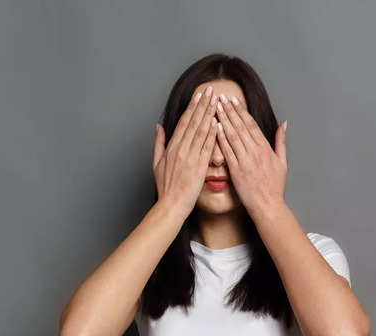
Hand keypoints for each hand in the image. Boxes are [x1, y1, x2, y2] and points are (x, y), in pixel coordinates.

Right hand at [152, 85, 218, 215]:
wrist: (171, 205)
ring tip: (217, 100)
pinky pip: (207, 146)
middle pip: (193, 122)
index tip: (199, 95)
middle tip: (210, 90)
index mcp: (172, 147)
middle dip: (202, 105)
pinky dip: (213, 133)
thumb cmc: (165, 187)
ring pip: (201, 131)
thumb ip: (159, 143)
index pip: (184, 122)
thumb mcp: (156, 163)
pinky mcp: (199, 166)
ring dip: (209, 114)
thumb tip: (159, 126)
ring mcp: (190, 157)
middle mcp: (180, 149)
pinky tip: (219, 122)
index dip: (192, 107)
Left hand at [214, 94, 287, 214]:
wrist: (267, 205)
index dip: (241, 111)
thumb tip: (284, 124)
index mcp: (265, 148)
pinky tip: (214, 128)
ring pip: (233, 136)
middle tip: (221, 97)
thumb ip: (281, 141)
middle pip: (240, 126)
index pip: (251, 124)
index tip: (234, 100)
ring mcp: (245, 161)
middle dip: (230, 110)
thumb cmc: (275, 186)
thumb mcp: (282, 162)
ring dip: (224, 120)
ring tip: (216, 107)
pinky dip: (220, 138)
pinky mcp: (236, 170)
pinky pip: (227, 151)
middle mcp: (255, 152)